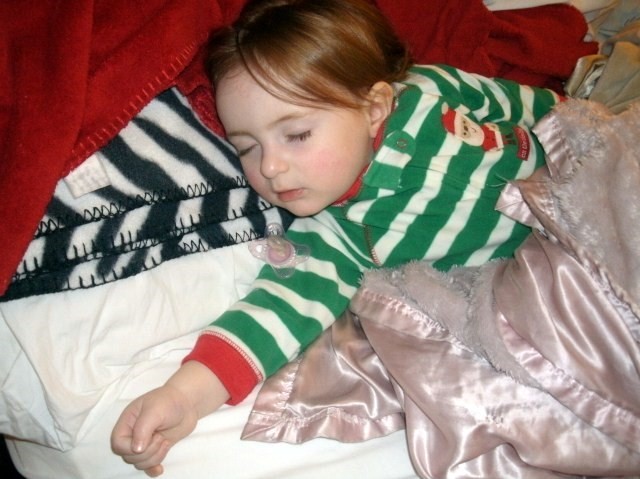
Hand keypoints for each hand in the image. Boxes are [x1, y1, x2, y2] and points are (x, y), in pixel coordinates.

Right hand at [111, 361, 229, 476]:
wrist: (187, 403)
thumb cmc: (169, 401)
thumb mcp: (155, 410)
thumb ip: (143, 429)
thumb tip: (136, 449)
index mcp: (127, 422)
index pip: (118, 444)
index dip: (131, 447)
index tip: (150, 438)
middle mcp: (133, 434)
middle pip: (128, 457)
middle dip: (147, 452)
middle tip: (160, 437)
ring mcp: (145, 443)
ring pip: (139, 463)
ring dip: (154, 457)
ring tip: (164, 440)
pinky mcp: (156, 449)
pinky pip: (148, 466)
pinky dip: (153, 469)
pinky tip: (160, 469)